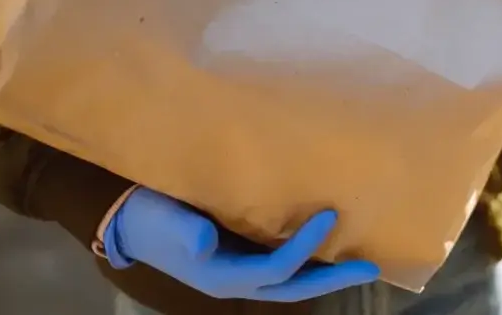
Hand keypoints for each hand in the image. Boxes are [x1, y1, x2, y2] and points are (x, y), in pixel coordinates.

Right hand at [104, 187, 378, 301]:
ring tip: (361, 262)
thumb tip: (205, 244)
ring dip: (326, 272)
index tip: (330, 215)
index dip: (305, 246)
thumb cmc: (150, 216)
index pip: (277, 269)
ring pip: (292, 280)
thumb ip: (184, 232)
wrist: (130, 218)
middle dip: (332, 279)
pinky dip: (308, 258)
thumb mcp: (163, 221)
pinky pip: (282, 263)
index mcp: (222, 277)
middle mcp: (237, 280)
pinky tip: (330, 245)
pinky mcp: (242, 255)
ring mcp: (241, 270)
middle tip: (371, 267)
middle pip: (294, 286)